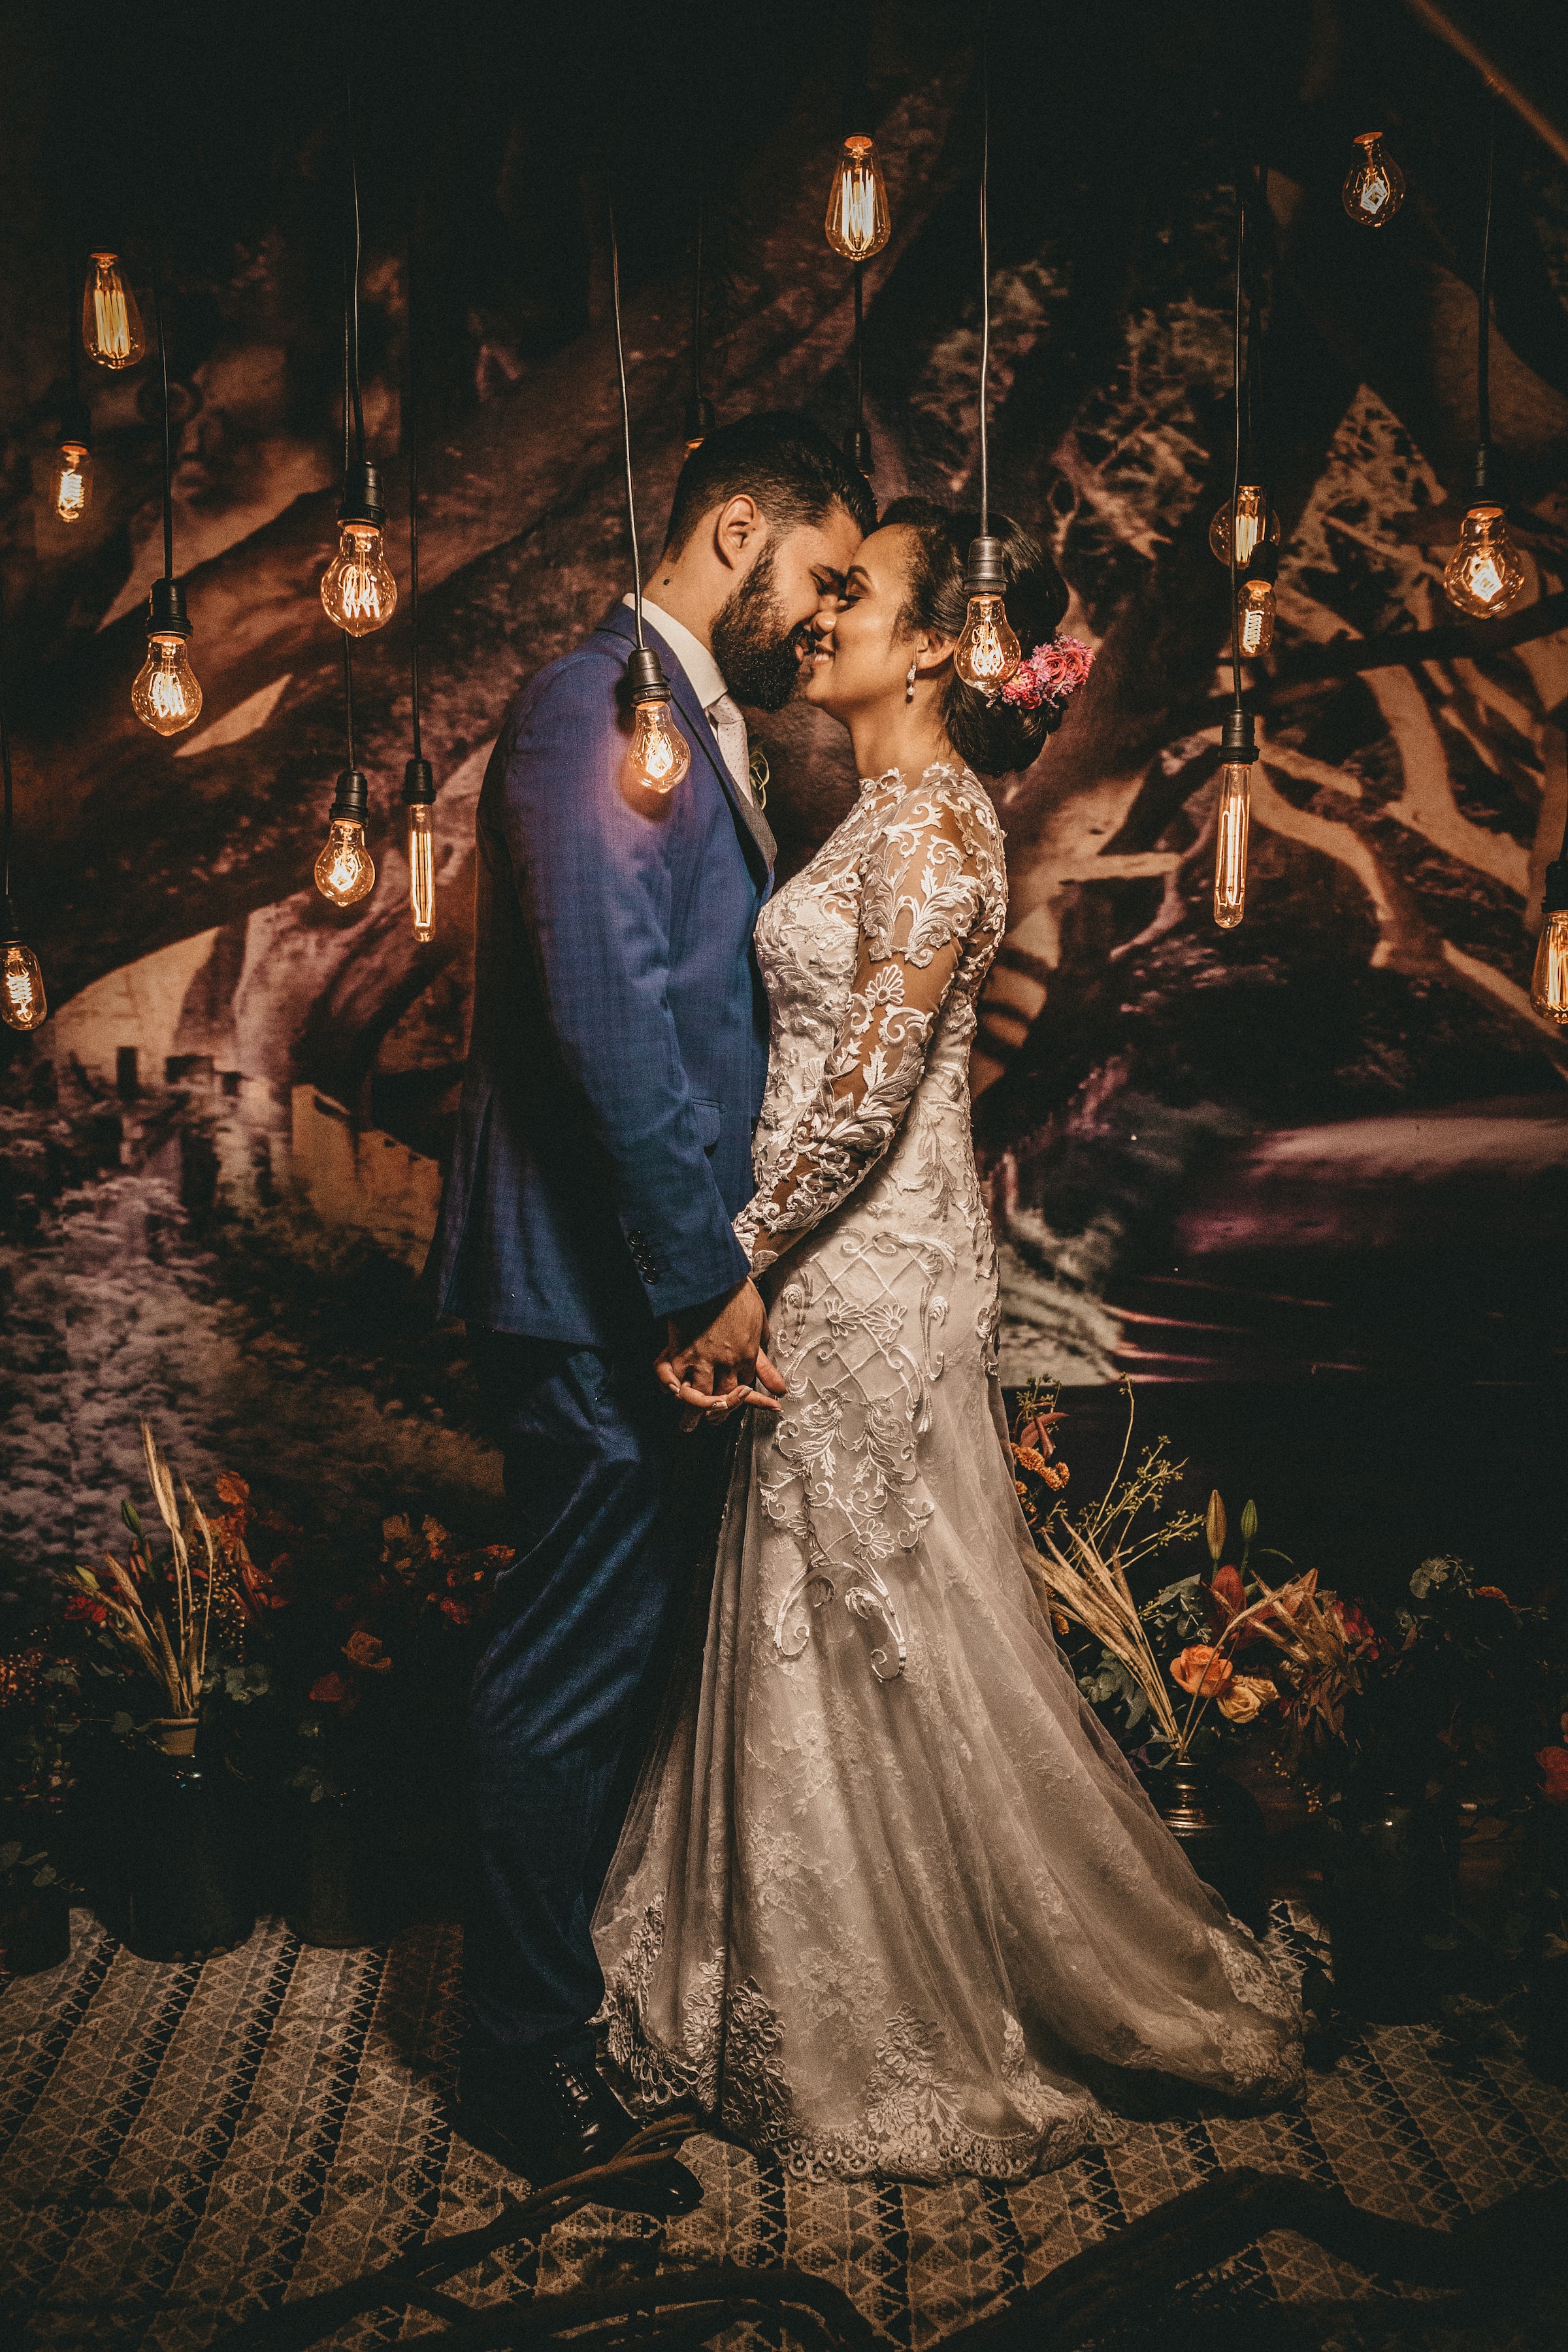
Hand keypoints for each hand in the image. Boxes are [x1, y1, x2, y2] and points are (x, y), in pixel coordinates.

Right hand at [655, 1278, 786, 1429]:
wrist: (713, 1274)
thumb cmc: (738, 1294)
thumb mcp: (760, 1325)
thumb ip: (765, 1360)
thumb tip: (780, 1389)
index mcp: (747, 1355)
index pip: (746, 1388)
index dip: (742, 1400)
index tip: (735, 1405)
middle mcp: (726, 1362)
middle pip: (723, 1398)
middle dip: (718, 1414)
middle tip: (710, 1423)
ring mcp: (702, 1358)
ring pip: (699, 1395)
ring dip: (693, 1412)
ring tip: (688, 1424)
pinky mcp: (680, 1350)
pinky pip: (673, 1378)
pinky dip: (670, 1387)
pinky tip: (671, 1393)